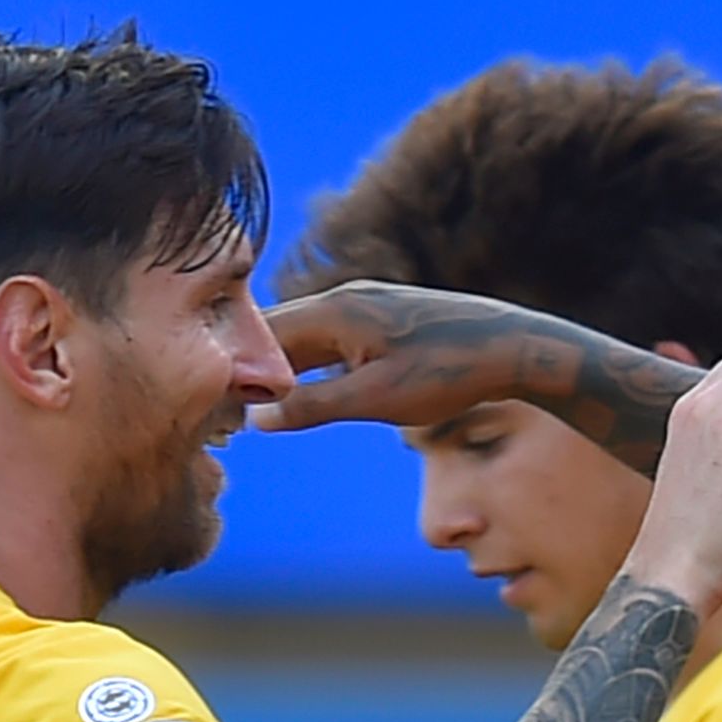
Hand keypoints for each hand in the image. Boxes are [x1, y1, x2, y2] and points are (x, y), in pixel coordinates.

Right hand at [252, 282, 589, 434]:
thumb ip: (313, 407)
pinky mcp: (383, 322)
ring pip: (304, 340)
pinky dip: (310, 368)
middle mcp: (344, 301)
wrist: (515, 349)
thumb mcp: (376, 401)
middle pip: (276, 334)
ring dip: (279, 372)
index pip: (259, 334)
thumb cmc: (448, 373)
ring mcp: (365, 308)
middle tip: (219, 413)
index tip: (207, 402)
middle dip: (248, 371)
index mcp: (334, 311)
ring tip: (251, 410)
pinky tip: (301, 395)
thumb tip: (258, 420)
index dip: (229, 367)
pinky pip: (331, 343)